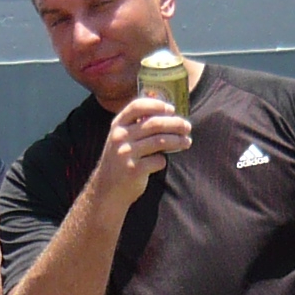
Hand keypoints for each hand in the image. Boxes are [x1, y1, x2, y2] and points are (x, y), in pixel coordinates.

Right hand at [87, 93, 191, 207]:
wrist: (107, 189)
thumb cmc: (120, 160)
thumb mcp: (121, 139)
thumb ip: (137, 126)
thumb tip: (167, 114)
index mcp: (117, 125)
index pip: (137, 106)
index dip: (156, 105)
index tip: (171, 109)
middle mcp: (120, 137)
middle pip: (154, 124)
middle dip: (175, 124)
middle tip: (187, 127)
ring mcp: (126, 153)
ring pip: (160, 141)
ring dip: (178, 140)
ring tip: (187, 141)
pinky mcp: (134, 170)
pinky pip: (158, 161)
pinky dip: (163, 160)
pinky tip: (162, 161)